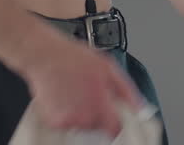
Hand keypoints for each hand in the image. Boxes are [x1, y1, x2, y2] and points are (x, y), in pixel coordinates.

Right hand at [21, 35, 147, 137]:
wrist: (44, 55)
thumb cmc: (73, 57)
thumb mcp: (108, 66)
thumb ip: (126, 89)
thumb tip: (139, 106)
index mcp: (101, 104)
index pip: (115, 130)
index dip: (116, 123)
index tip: (114, 117)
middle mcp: (85, 116)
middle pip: (99, 129)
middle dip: (98, 116)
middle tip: (91, 97)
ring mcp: (69, 120)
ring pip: (82, 126)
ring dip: (82, 115)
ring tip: (76, 94)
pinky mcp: (54, 121)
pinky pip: (66, 123)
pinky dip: (66, 114)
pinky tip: (64, 97)